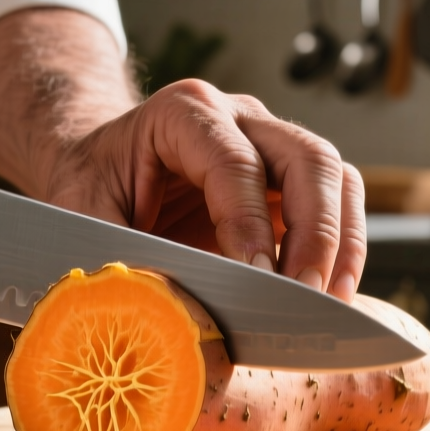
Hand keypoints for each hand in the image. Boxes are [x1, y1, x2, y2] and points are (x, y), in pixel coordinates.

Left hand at [45, 80, 367, 300]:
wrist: (100, 169)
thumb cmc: (91, 188)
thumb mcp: (85, 218)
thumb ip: (124, 259)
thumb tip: (172, 317)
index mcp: (183, 112)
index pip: (235, 162)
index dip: (251, 222)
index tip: (260, 279)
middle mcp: (238, 117)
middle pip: (305, 157)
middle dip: (315, 232)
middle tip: (304, 298)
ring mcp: (271, 142)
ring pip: (334, 175)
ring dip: (340, 241)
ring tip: (329, 302)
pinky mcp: (289, 178)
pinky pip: (338, 200)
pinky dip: (344, 246)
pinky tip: (333, 292)